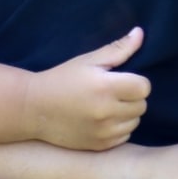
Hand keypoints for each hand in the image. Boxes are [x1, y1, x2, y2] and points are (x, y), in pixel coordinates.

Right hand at [26, 27, 150, 150]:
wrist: (33, 108)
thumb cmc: (61, 79)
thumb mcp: (87, 60)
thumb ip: (118, 49)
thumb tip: (140, 33)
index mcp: (105, 87)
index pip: (144, 87)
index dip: (136, 81)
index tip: (121, 79)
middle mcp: (106, 111)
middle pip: (142, 105)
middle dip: (131, 97)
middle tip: (111, 92)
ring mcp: (103, 131)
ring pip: (135, 122)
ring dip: (126, 113)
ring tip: (106, 106)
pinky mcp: (100, 145)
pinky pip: (124, 136)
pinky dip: (117, 128)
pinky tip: (100, 120)